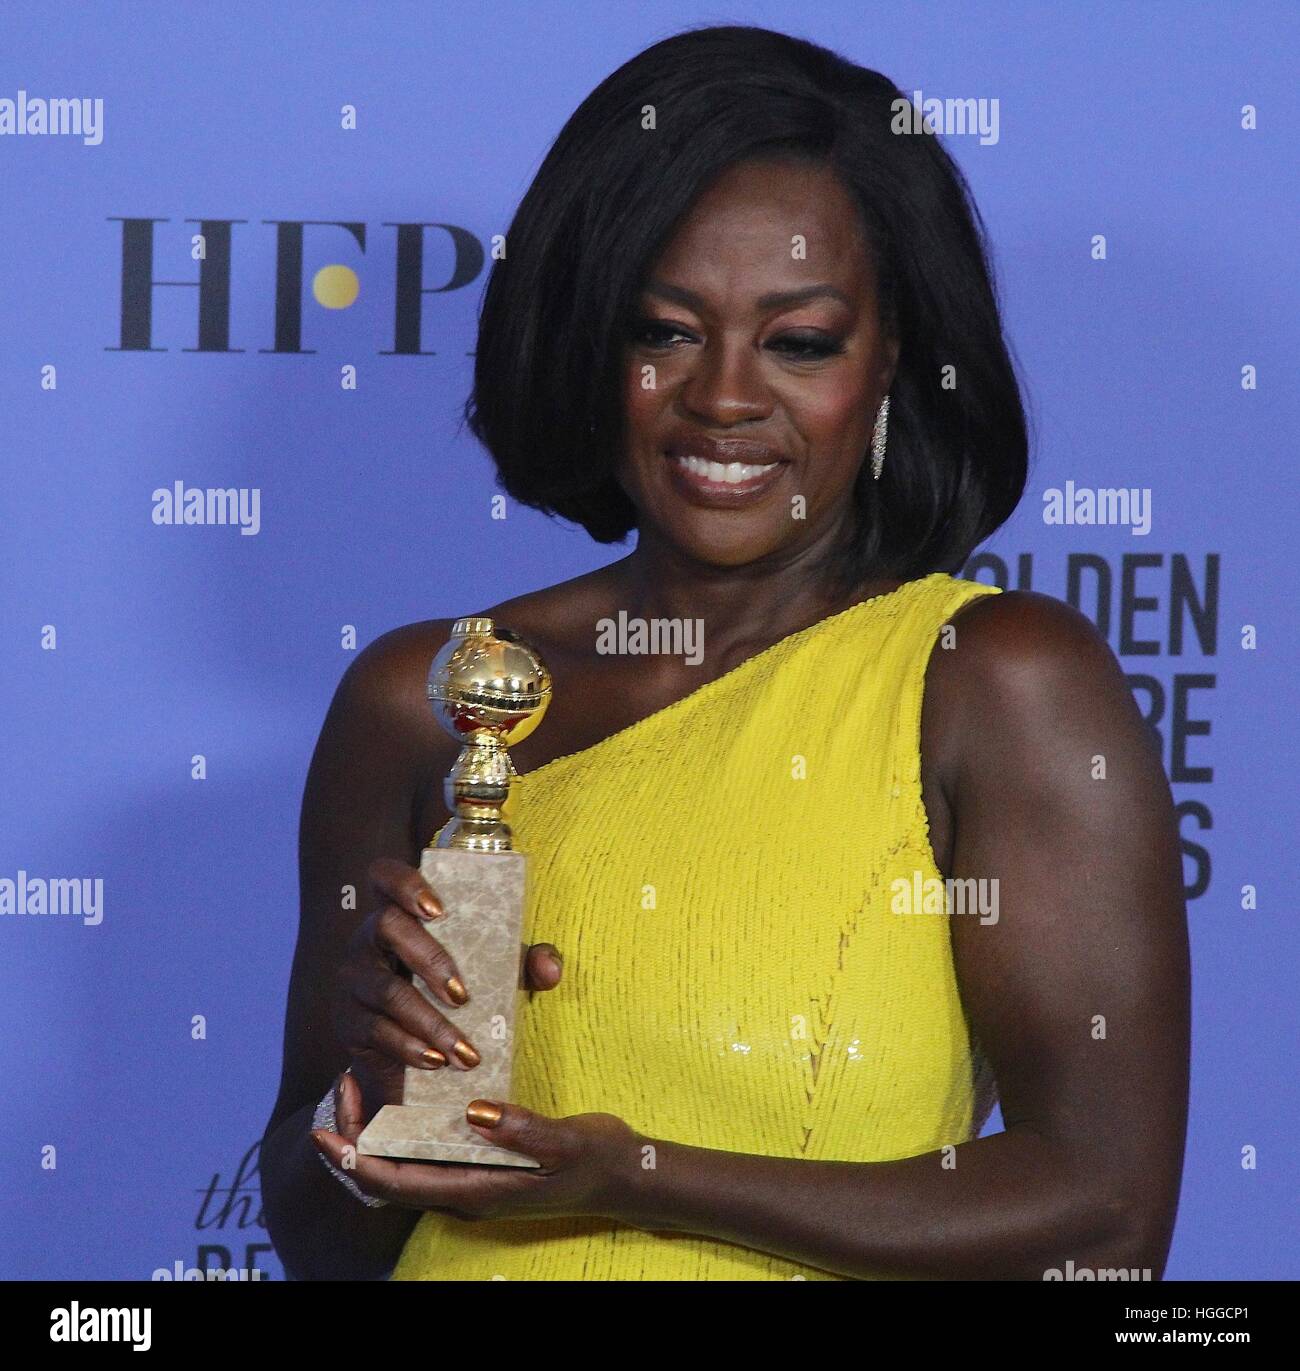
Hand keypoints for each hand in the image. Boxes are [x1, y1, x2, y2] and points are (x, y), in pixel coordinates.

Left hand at [312, 1071, 643, 1220]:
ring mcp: (471, 1180)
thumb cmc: (596, 1160)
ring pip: (402, 1163)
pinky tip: (404, 1093)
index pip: (395, 1185)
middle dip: (354, 1137)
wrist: (624, 1175)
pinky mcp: (480, 1164)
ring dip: (373, 1131)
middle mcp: (463, 1191)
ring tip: (361, 1085)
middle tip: (344, 1084)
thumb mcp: (565, 1142)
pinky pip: (425, 1152)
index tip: (326, 1130)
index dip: (355, 1160)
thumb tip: (473, 1113)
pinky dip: (402, 1126)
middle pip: (387, 1174)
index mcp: (475, 1192)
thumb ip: (521, 1130)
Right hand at [333, 855, 563, 1121]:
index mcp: (401, 913)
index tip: (438, 909)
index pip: (385, 876)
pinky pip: (375, 1031)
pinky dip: (409, 1047)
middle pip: (386, 925)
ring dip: (428, 1020)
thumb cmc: (460, 993)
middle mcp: (369, 939)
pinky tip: (437, 1060)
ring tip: (464, 1051)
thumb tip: (549, 967)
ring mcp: (354, 980)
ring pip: (385, 989)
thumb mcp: (496, 973)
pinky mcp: (349, 1022)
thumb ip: (525, 963)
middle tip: (463, 995)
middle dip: (428, 958)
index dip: (405, 883)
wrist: (422, 1054)